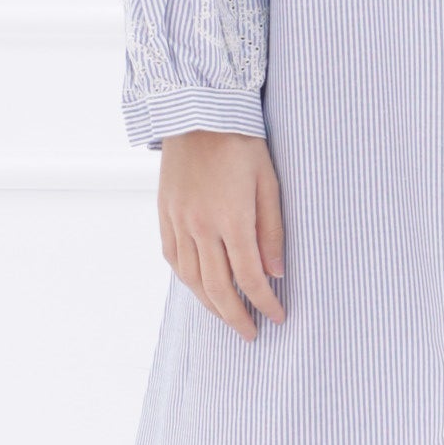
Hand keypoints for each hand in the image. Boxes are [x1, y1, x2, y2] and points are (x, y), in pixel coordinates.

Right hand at [157, 130, 286, 340]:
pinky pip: (173, 258)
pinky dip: (187, 280)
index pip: (250, 277)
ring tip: (228, 316)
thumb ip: (271, 231)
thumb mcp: (269, 183)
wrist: (198, 111)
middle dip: (236, 316)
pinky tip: (199, 287)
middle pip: (217, 288)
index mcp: (232, 219)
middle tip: (251, 333)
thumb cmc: (241, 142)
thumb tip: (275, 273)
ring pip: (191, 279)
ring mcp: (178, 221)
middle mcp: (200, 226)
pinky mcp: (165, 214)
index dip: (265, 303)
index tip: (278, 317)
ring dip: (210, 304)